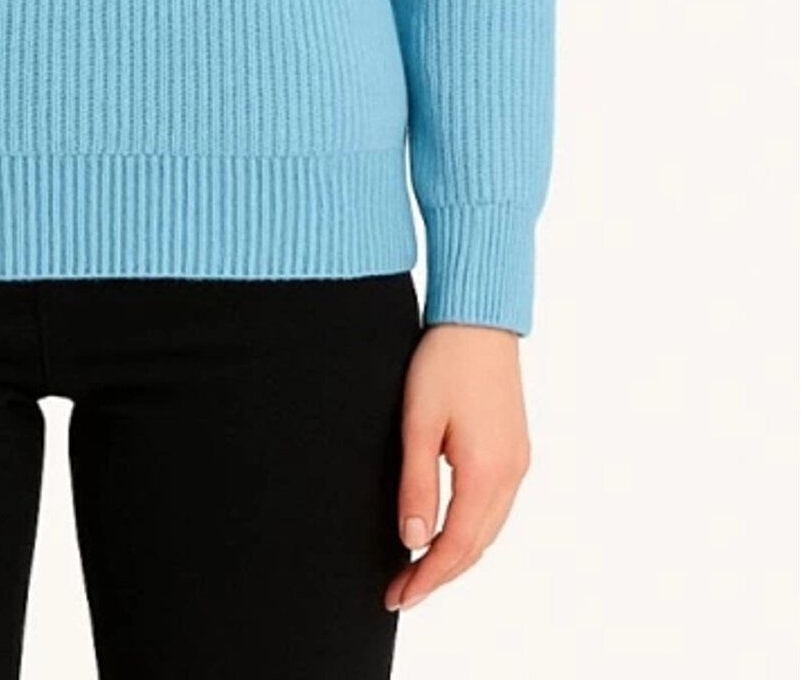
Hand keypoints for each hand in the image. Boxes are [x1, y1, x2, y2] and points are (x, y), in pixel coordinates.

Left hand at [384, 321, 531, 613]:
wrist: (479, 319)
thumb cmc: (444, 361)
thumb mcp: (418, 422)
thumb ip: (417, 484)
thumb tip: (414, 540)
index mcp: (487, 472)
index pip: (456, 546)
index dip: (426, 577)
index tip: (398, 596)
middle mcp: (511, 474)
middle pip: (476, 546)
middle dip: (439, 574)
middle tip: (402, 592)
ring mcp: (518, 462)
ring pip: (489, 530)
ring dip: (457, 555)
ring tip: (420, 570)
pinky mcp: (516, 449)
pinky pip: (496, 508)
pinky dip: (472, 530)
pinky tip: (449, 530)